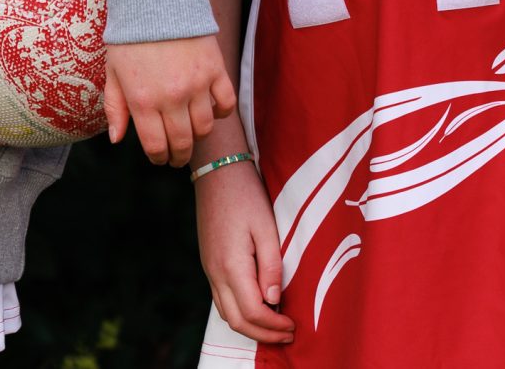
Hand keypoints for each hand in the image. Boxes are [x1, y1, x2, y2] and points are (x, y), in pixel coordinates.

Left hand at [103, 35, 234, 165]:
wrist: (155, 0)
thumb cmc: (130, 37)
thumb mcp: (112, 72)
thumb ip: (115, 107)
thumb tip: (117, 139)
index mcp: (143, 100)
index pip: (156, 146)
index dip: (158, 157)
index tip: (159, 158)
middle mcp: (172, 98)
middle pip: (183, 142)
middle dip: (179, 155)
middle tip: (177, 156)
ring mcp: (196, 85)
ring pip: (205, 127)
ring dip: (198, 135)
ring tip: (191, 132)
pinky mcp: (215, 70)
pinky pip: (226, 103)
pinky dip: (221, 112)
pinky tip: (212, 111)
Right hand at [197, 156, 294, 344]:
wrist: (217, 171)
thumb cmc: (246, 196)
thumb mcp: (267, 228)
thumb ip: (271, 267)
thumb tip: (274, 301)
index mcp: (231, 265)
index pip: (252, 312)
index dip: (274, 326)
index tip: (294, 326)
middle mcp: (215, 272)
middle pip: (236, 321)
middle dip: (264, 334)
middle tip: (289, 334)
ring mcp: (209, 268)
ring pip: (226, 313)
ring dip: (251, 326)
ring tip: (276, 325)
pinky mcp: (209, 263)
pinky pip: (221, 299)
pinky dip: (239, 312)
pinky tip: (258, 306)